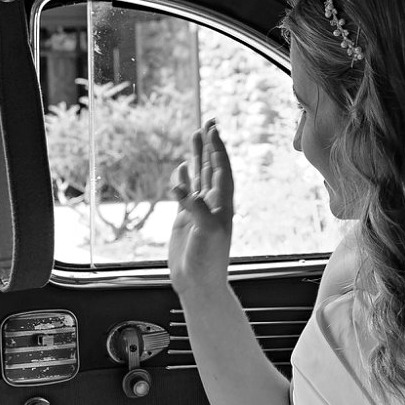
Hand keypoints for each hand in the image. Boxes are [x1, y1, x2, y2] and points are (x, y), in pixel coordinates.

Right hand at [167, 121, 232, 298]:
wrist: (198, 283)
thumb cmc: (208, 261)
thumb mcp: (206, 233)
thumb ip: (197, 209)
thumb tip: (184, 189)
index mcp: (222, 204)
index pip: (221, 169)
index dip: (217, 148)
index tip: (212, 129)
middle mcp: (213, 203)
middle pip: (213, 166)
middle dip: (211, 144)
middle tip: (209, 121)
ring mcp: (199, 210)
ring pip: (199, 175)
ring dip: (198, 156)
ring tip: (195, 134)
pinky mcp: (185, 219)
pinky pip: (186, 192)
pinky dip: (184, 177)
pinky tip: (182, 167)